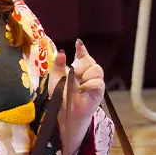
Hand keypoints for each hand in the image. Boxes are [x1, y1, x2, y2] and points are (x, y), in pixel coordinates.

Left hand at [48, 39, 104, 154]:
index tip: (78, 43)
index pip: (82, 55)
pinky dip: (89, 85)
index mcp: (77, 68)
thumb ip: (58, 65)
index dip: (81, 49)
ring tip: (79, 85)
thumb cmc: (61, 95)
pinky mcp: (99, 90)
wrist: (66, 111)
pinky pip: (97, 82)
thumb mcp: (55, 78)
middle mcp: (87, 72)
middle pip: (90, 60)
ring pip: (96, 69)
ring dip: (85, 76)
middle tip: (74, 74)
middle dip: (81, 66)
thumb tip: (62, 52)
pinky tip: (83, 90)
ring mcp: (95, 80)